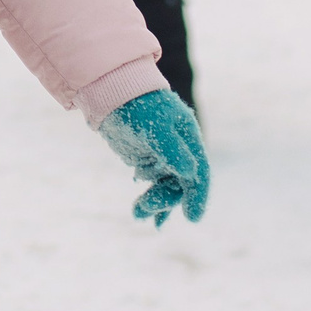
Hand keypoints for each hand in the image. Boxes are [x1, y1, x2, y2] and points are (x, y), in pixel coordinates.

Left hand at [98, 89, 209, 226]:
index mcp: (188, 138)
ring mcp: (163, 156)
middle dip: (166, 200)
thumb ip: (173, 151)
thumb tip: (190, 174)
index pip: (199, 171)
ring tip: (137, 214)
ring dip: (155, 203)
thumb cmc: (137, 105)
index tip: (192, 218)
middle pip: (181, 183)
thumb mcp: (156, 127)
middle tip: (144, 209)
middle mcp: (179, 149)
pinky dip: (149, 197)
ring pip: (166, 186)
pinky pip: (153, 184)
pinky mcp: (147, 159)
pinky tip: (140, 210)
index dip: (198, 196)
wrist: (112, 92)